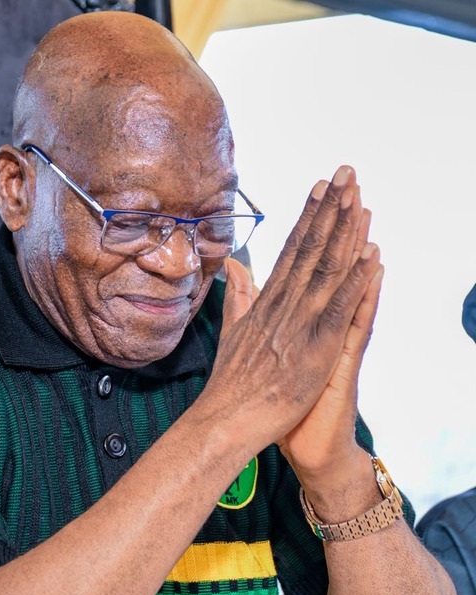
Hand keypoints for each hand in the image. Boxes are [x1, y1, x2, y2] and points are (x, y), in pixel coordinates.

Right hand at [204, 166, 381, 455]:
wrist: (226, 419)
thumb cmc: (230, 383)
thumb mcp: (232, 332)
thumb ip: (237, 296)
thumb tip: (236, 265)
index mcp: (266, 302)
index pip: (291, 250)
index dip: (308, 217)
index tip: (321, 188)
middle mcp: (283, 305)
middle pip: (310, 249)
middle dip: (330, 209)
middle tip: (345, 172)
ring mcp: (299, 324)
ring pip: (325, 269)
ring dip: (344, 231)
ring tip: (359, 196)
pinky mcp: (315, 348)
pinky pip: (339, 308)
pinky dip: (356, 280)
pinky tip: (370, 254)